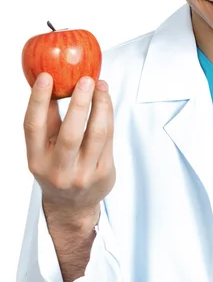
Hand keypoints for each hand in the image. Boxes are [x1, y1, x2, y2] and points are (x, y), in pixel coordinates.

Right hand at [23, 73, 115, 225]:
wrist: (73, 205)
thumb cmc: (57, 166)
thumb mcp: (44, 148)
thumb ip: (48, 119)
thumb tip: (51, 81)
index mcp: (37, 160)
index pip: (33, 127)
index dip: (38, 100)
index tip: (46, 77)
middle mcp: (59, 170)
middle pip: (71, 133)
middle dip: (80, 103)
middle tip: (86, 80)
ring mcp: (83, 174)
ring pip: (97, 134)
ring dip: (102, 105)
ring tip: (101, 86)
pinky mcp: (104, 174)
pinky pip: (110, 139)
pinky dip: (109, 116)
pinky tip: (106, 102)